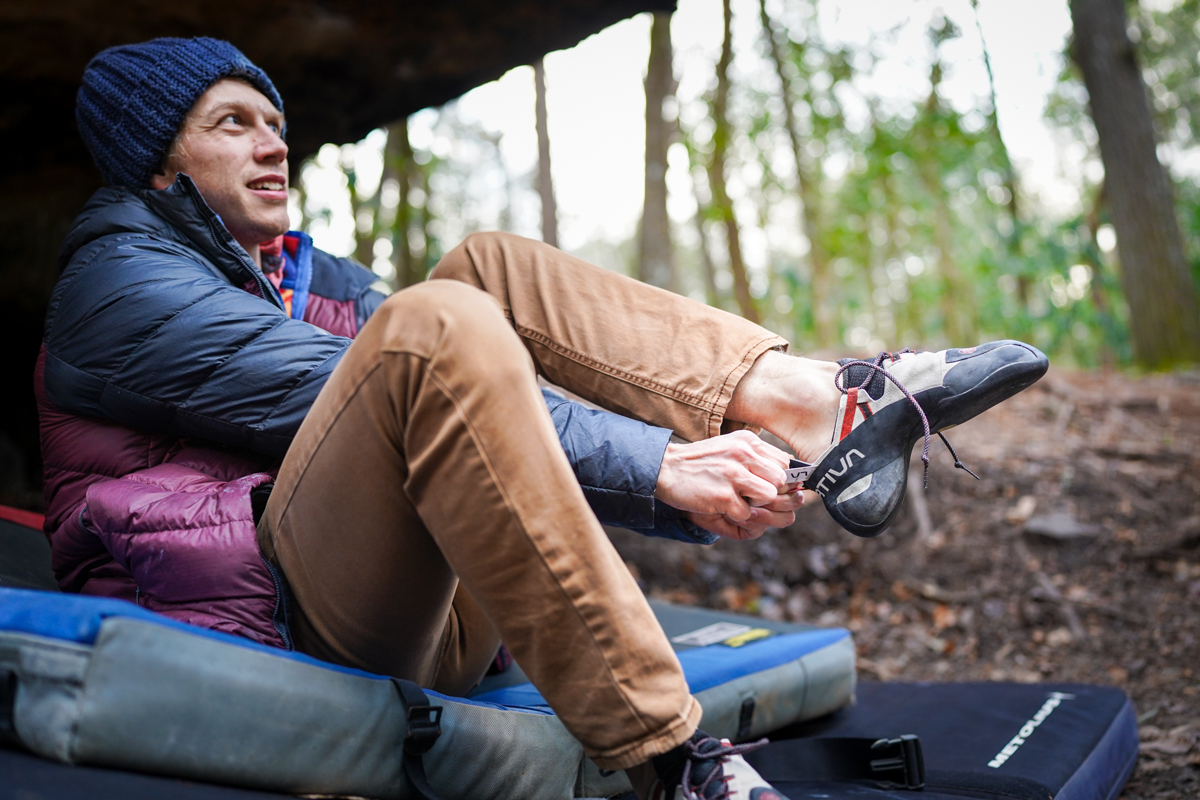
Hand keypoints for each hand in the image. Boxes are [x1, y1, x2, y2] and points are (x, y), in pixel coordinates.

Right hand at [654, 430, 803, 540]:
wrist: (665, 469)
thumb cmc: (701, 462)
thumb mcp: (730, 448)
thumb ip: (757, 457)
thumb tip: (789, 475)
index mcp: (747, 441)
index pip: (784, 462)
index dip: (782, 479)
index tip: (771, 486)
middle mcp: (743, 454)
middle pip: (781, 480)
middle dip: (772, 492)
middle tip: (754, 496)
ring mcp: (733, 474)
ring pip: (769, 496)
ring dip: (757, 504)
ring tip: (739, 500)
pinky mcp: (723, 495)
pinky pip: (747, 513)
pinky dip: (737, 516)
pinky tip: (723, 506)